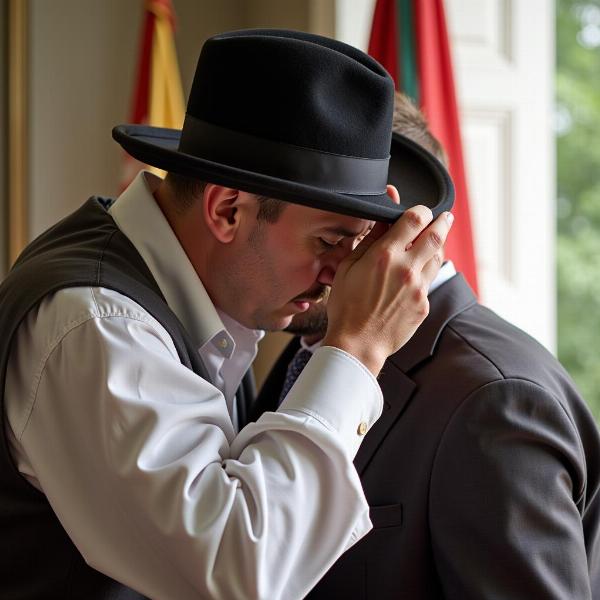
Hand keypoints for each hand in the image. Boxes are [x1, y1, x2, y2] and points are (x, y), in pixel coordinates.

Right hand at [322, 204, 452, 375]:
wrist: (358, 343)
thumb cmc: (346, 307)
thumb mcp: (348, 268)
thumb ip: (369, 241)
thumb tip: (383, 220)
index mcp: (385, 256)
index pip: (415, 219)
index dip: (422, 210)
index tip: (421, 210)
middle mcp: (406, 269)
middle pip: (436, 234)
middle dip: (443, 221)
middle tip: (445, 216)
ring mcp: (418, 288)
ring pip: (438, 257)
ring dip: (438, 245)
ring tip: (434, 240)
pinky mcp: (423, 305)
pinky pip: (429, 282)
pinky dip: (426, 272)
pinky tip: (417, 273)